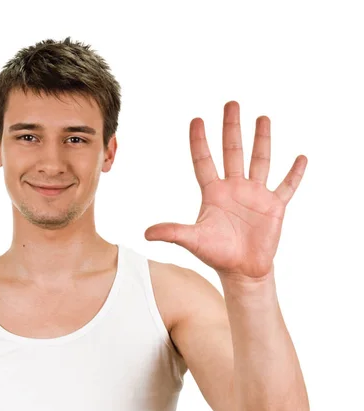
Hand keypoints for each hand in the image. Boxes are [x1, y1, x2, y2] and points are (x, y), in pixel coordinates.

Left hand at [144, 101, 307, 280]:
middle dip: (232, 128)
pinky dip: (294, 173)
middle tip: (231, 103)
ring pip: (259, 161)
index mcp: (213, 192)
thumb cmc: (216, 254)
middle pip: (232, 151)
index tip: (196, 119)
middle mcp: (234, 187)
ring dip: (262, 140)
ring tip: (262, 117)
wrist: (241, 270)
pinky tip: (301, 157)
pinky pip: (286, 186)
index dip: (199, 141)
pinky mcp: (274, 206)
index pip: (204, 161)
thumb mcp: (192, 240)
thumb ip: (172, 232)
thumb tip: (145, 233)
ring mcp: (255, 195)